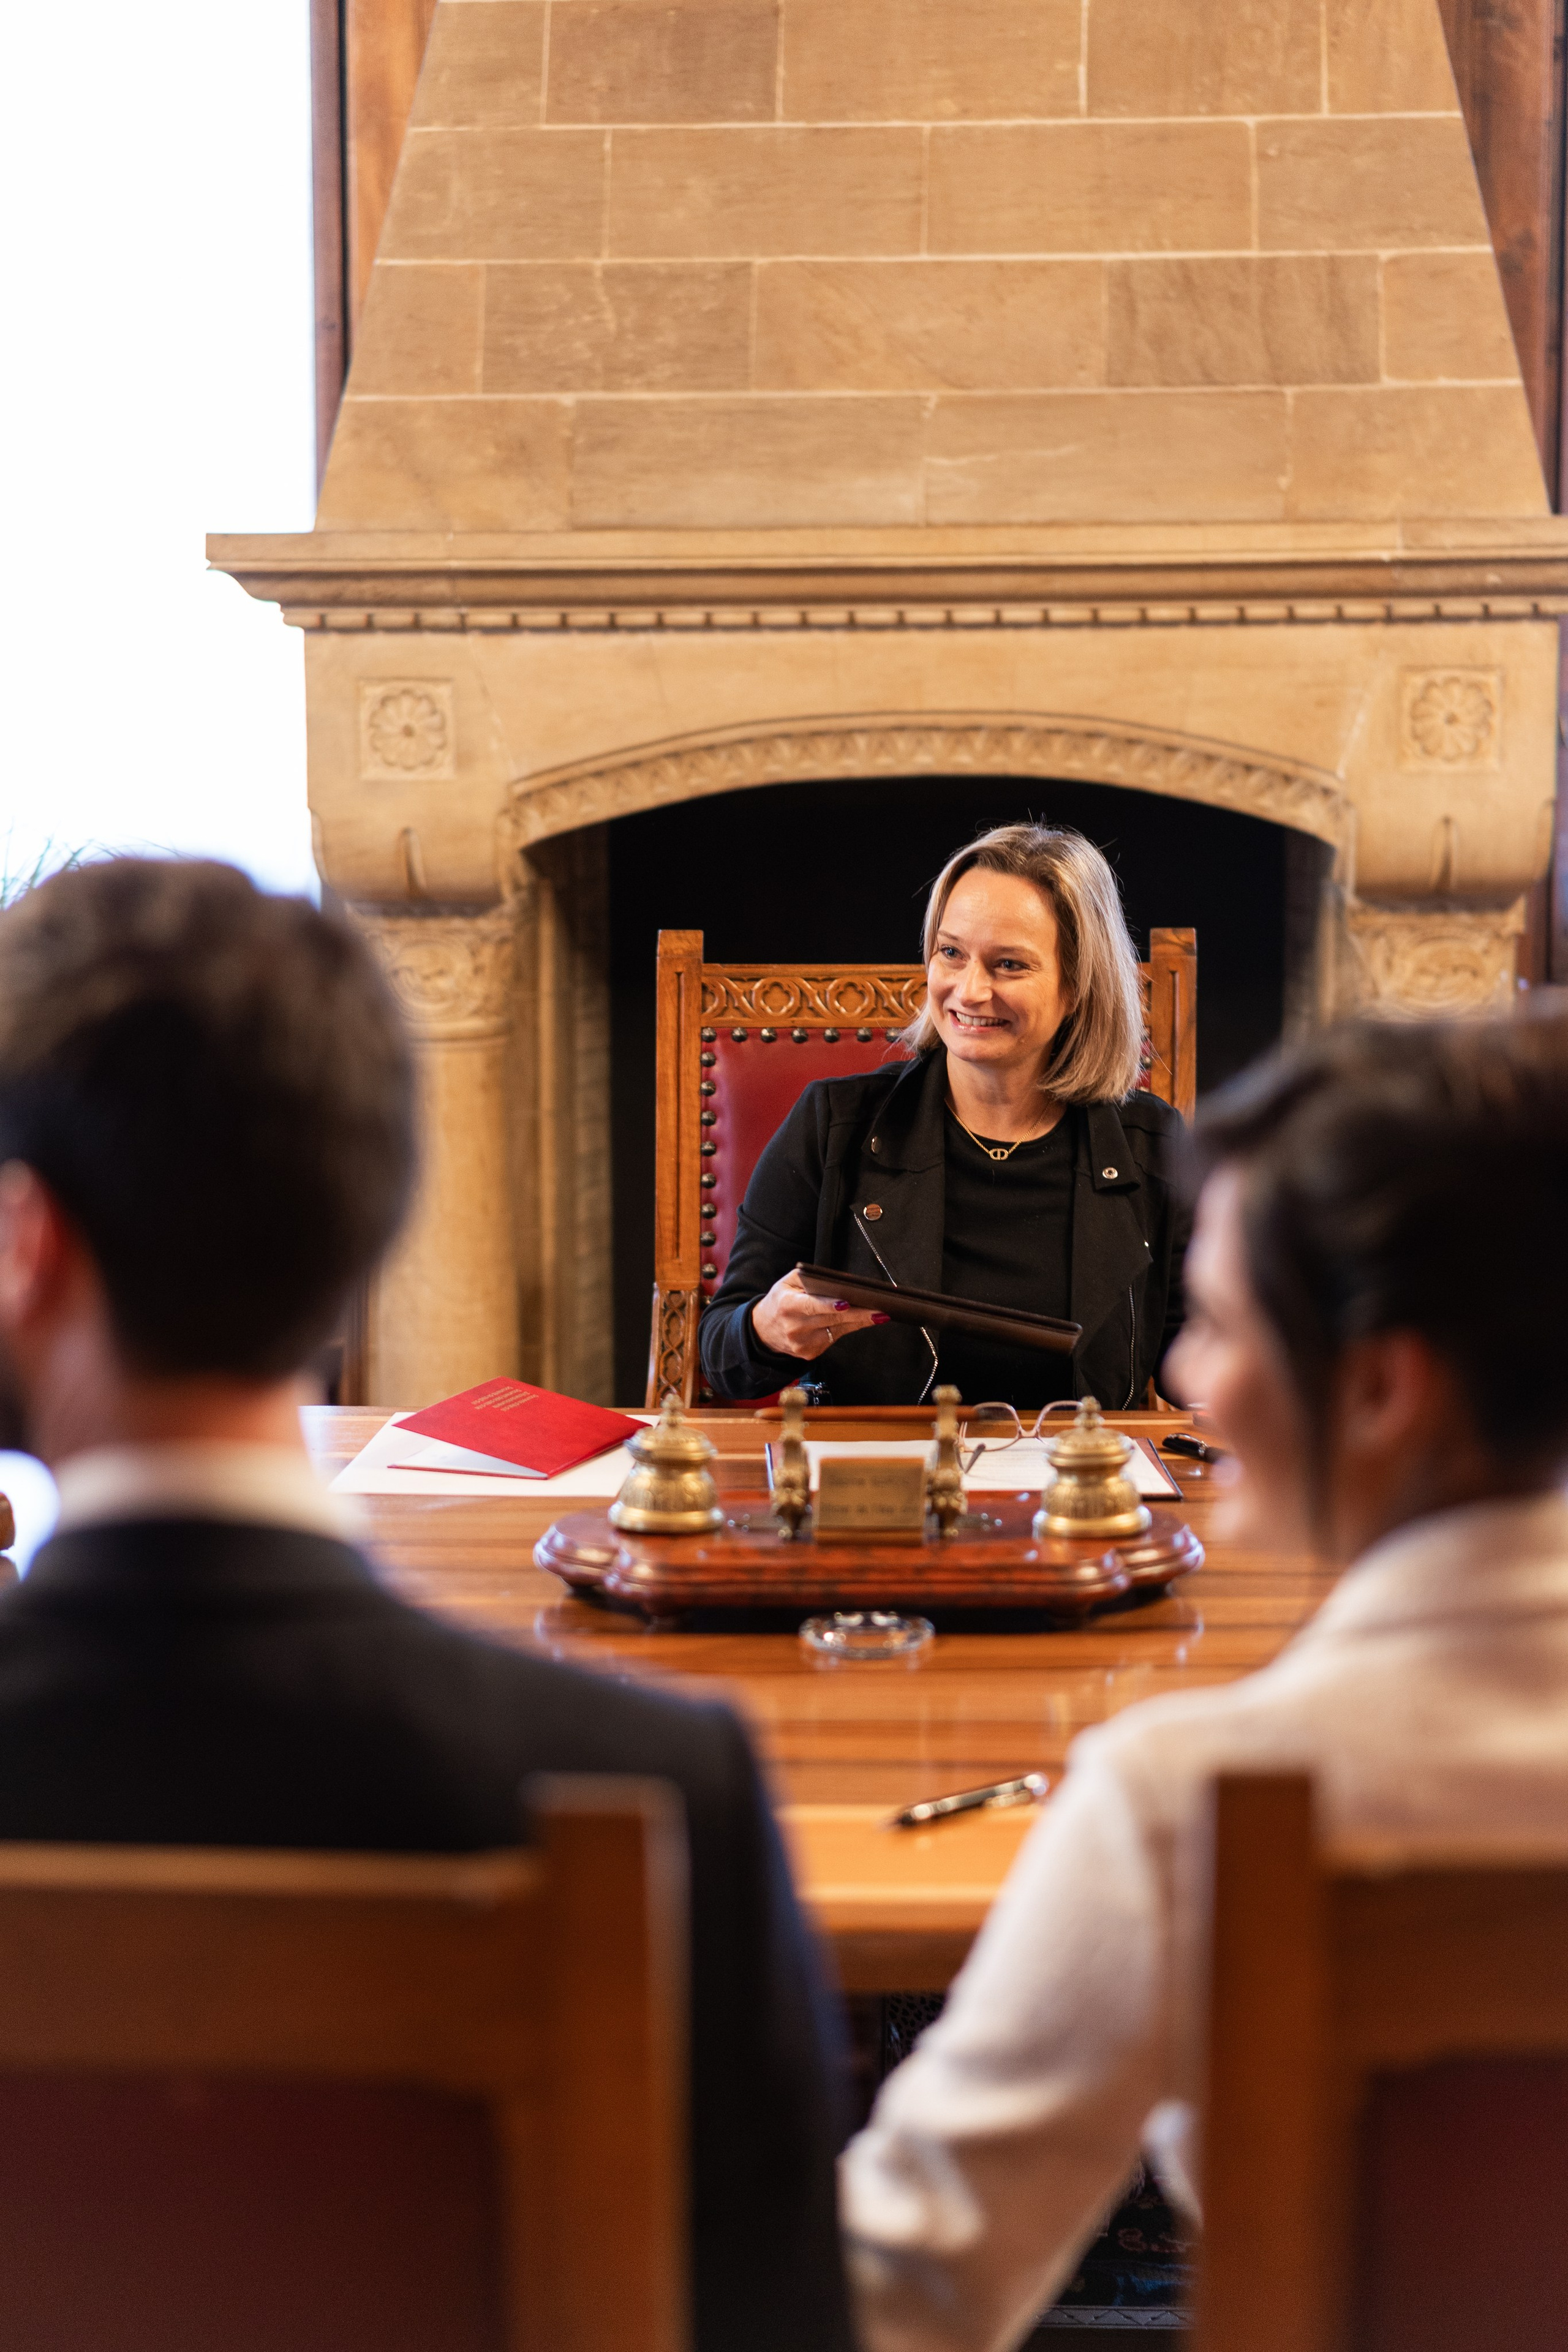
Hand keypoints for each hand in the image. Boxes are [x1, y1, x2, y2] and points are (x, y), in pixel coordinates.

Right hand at [750, 1270, 891, 1361]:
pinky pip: (834, 1340)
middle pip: (831, 1320)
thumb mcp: (787, 1282)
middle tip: (880, 1309)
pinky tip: (862, 1322)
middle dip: (858, 1314)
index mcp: (787, 1306)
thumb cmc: (780, 1300)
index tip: (848, 1303)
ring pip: (837, 1331)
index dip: (829, 1305)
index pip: (811, 1306)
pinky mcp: (809, 1354)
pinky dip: (848, 1329)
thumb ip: (809, 1277)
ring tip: (879, 1314)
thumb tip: (841, 1281)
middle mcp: (794, 1328)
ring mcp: (802, 1345)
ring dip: (859, 1322)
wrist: (763, 1331)